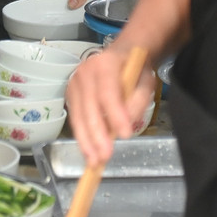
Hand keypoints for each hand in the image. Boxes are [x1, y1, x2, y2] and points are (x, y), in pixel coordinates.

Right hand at [66, 44, 155, 164]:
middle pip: (89, 107)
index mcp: (105, 63)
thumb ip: (138, 100)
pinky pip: (76, 119)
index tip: (125, 135)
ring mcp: (74, 83)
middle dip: (97, 134)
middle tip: (105, 156)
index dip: (115, 114)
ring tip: (94, 162)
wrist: (120, 55)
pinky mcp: (70, 95)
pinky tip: (89, 152)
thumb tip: (127, 122)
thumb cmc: (134, 69)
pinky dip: (82, 137)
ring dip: (86, 141)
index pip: (108, 91)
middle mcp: (84, 72)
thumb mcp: (146, 81)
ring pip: (78, 116)